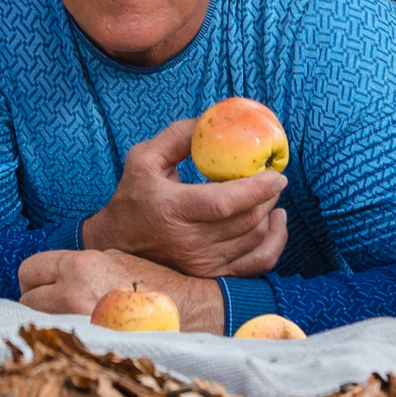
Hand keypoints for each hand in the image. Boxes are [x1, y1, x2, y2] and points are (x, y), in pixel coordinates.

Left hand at [18, 247, 223, 331]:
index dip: (35, 278)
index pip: (29, 270)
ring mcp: (81, 323)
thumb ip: (77, 264)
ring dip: (49, 321)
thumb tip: (53, 275)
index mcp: (79, 266)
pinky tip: (84, 334)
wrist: (186, 310)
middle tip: (57, 304)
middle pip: (27, 300)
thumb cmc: (151, 280)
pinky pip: (62, 342)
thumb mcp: (111, 256)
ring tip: (73, 318)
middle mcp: (73, 293)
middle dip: (37, 301)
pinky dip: (66, 339)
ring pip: (40, 324)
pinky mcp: (92, 346)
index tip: (44, 284)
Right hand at [80, 119, 287, 275]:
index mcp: (172, 209)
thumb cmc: (133, 195)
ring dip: (269, 214)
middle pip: (245, 222)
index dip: (255, 189)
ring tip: (270, 193)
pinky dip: (274, 244)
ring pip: (254, 241)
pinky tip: (276, 222)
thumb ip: (177, 137)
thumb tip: (211, 121)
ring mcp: (203, 264)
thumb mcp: (144, 157)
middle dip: (268, 197)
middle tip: (275, 176)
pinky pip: (256, 265)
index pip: (224, 203)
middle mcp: (190, 242)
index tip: (275, 172)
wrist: (119, 242)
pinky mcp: (212, 275)